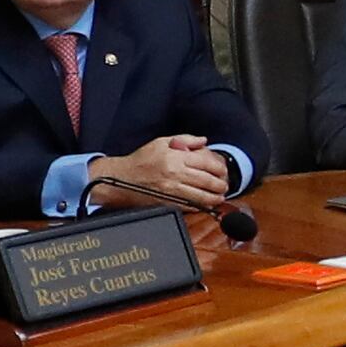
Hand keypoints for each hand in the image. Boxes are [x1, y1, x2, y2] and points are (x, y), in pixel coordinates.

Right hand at [87, 135, 240, 209]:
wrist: (119, 179)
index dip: (219, 167)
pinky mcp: (167, 203)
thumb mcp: (161, 143)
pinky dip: (201, 206)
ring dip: (214, 197)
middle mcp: (175, 174)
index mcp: (175, 158)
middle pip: (207, 180)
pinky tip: (207, 205)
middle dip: (221, 184)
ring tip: (220, 196)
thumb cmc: (141, 160)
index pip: (206, 162)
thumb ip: (185, 140)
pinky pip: (189, 206)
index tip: (223, 170)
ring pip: (201, 196)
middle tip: (225, 185)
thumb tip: (204, 141)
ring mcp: (171, 191)